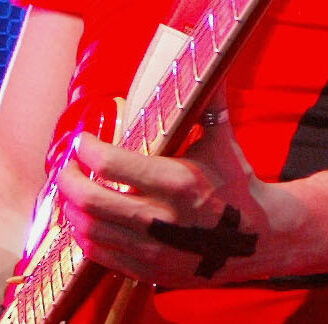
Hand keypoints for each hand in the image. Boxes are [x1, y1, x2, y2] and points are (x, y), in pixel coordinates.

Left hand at [57, 112, 297, 286]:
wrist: (259, 239)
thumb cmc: (237, 182)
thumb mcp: (223, 140)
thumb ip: (210, 99)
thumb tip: (208, 56)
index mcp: (179, 182)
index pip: (112, 164)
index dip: (87, 149)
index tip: (83, 139)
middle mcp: (162, 219)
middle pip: (90, 200)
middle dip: (68, 179)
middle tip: (67, 165)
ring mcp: (153, 250)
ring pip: (89, 229)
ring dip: (71, 207)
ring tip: (72, 189)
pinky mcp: (149, 271)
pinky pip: (99, 255)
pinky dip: (84, 234)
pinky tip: (86, 217)